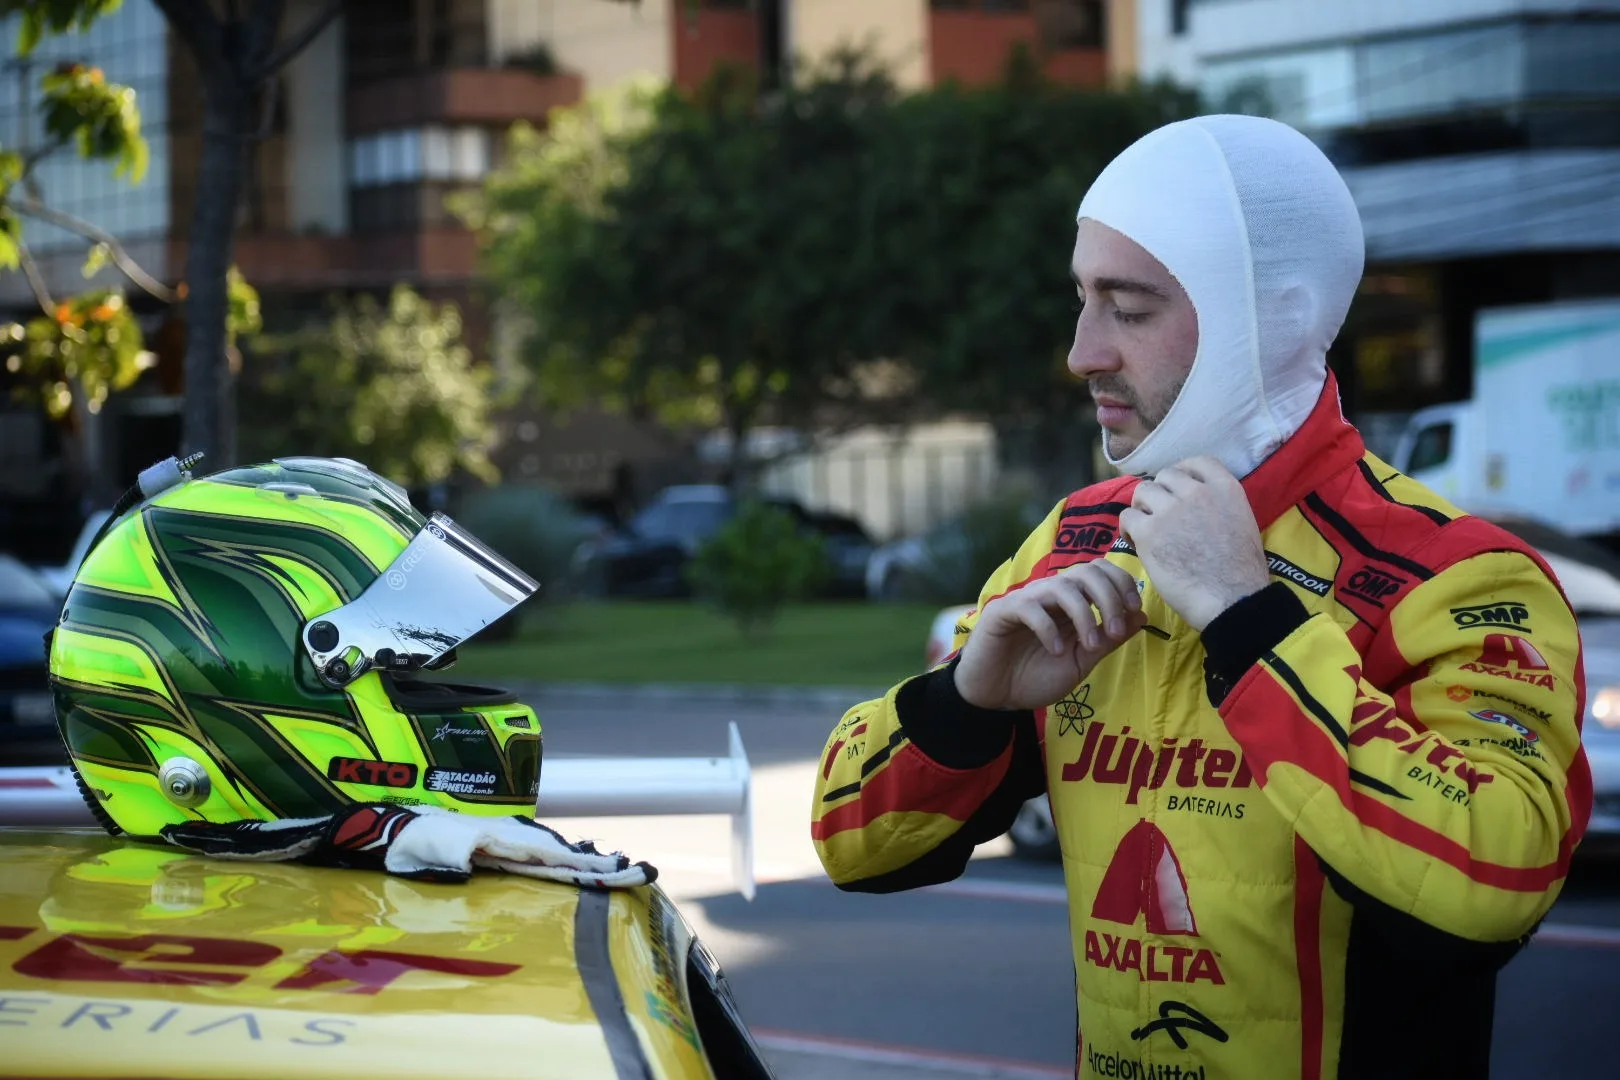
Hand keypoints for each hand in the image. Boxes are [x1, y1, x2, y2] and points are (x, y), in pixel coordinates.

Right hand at [954, 559, 1147, 709]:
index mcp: (1070, 602)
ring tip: (1089, 645)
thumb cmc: (1035, 677)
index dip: (1121, 583)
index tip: (1134, 610)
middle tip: (1114, 630)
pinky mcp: (1002, 612)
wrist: (995, 697)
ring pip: (1062, 586)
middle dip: (1109, 597)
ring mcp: (1025, 600)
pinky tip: (1055, 651)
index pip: (1099, 571)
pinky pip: (1031, 608)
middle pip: (1086, 571)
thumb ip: (1108, 639)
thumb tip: (1141, 616)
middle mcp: (1049, 594)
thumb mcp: (1082, 661)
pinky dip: (1049, 628)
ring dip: (1084, 615)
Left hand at [1119, 456, 1268, 631]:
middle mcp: (1197, 492)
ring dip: (1142, 508)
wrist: (1232, 599)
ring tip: (1146, 528)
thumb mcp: (1243, 523)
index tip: (1178, 489)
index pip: (1198, 462)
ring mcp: (1171, 510)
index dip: (1184, 472)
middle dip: (1160, 493)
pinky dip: (1128, 527)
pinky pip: (1127, 516)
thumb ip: (1220, 506)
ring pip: (1142, 492)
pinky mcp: (1149, 532)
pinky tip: (1134, 540)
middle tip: (1160, 515)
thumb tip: (1200, 507)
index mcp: (1225, 488)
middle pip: (1165, 476)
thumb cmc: (1242, 572)